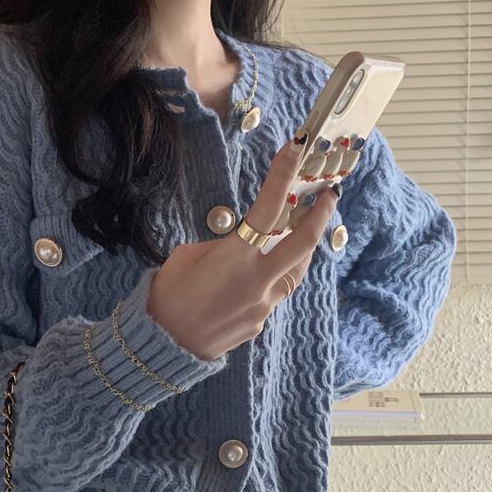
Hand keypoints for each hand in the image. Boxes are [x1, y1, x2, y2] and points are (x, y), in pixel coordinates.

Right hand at [147, 137, 341, 360]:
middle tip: (329, 196)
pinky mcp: (259, 324)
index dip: (284, 174)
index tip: (297, 147)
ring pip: (294, 272)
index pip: (267, 208)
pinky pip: (272, 297)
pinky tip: (252, 281)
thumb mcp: (188, 257)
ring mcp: (262, 306)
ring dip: (300, 251)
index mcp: (234, 257)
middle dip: (321, 214)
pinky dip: (269, 282)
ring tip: (296, 237)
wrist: (162, 345)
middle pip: (304, 242)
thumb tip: (241, 244)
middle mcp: (256, 281)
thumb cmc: (167, 296)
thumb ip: (221, 246)